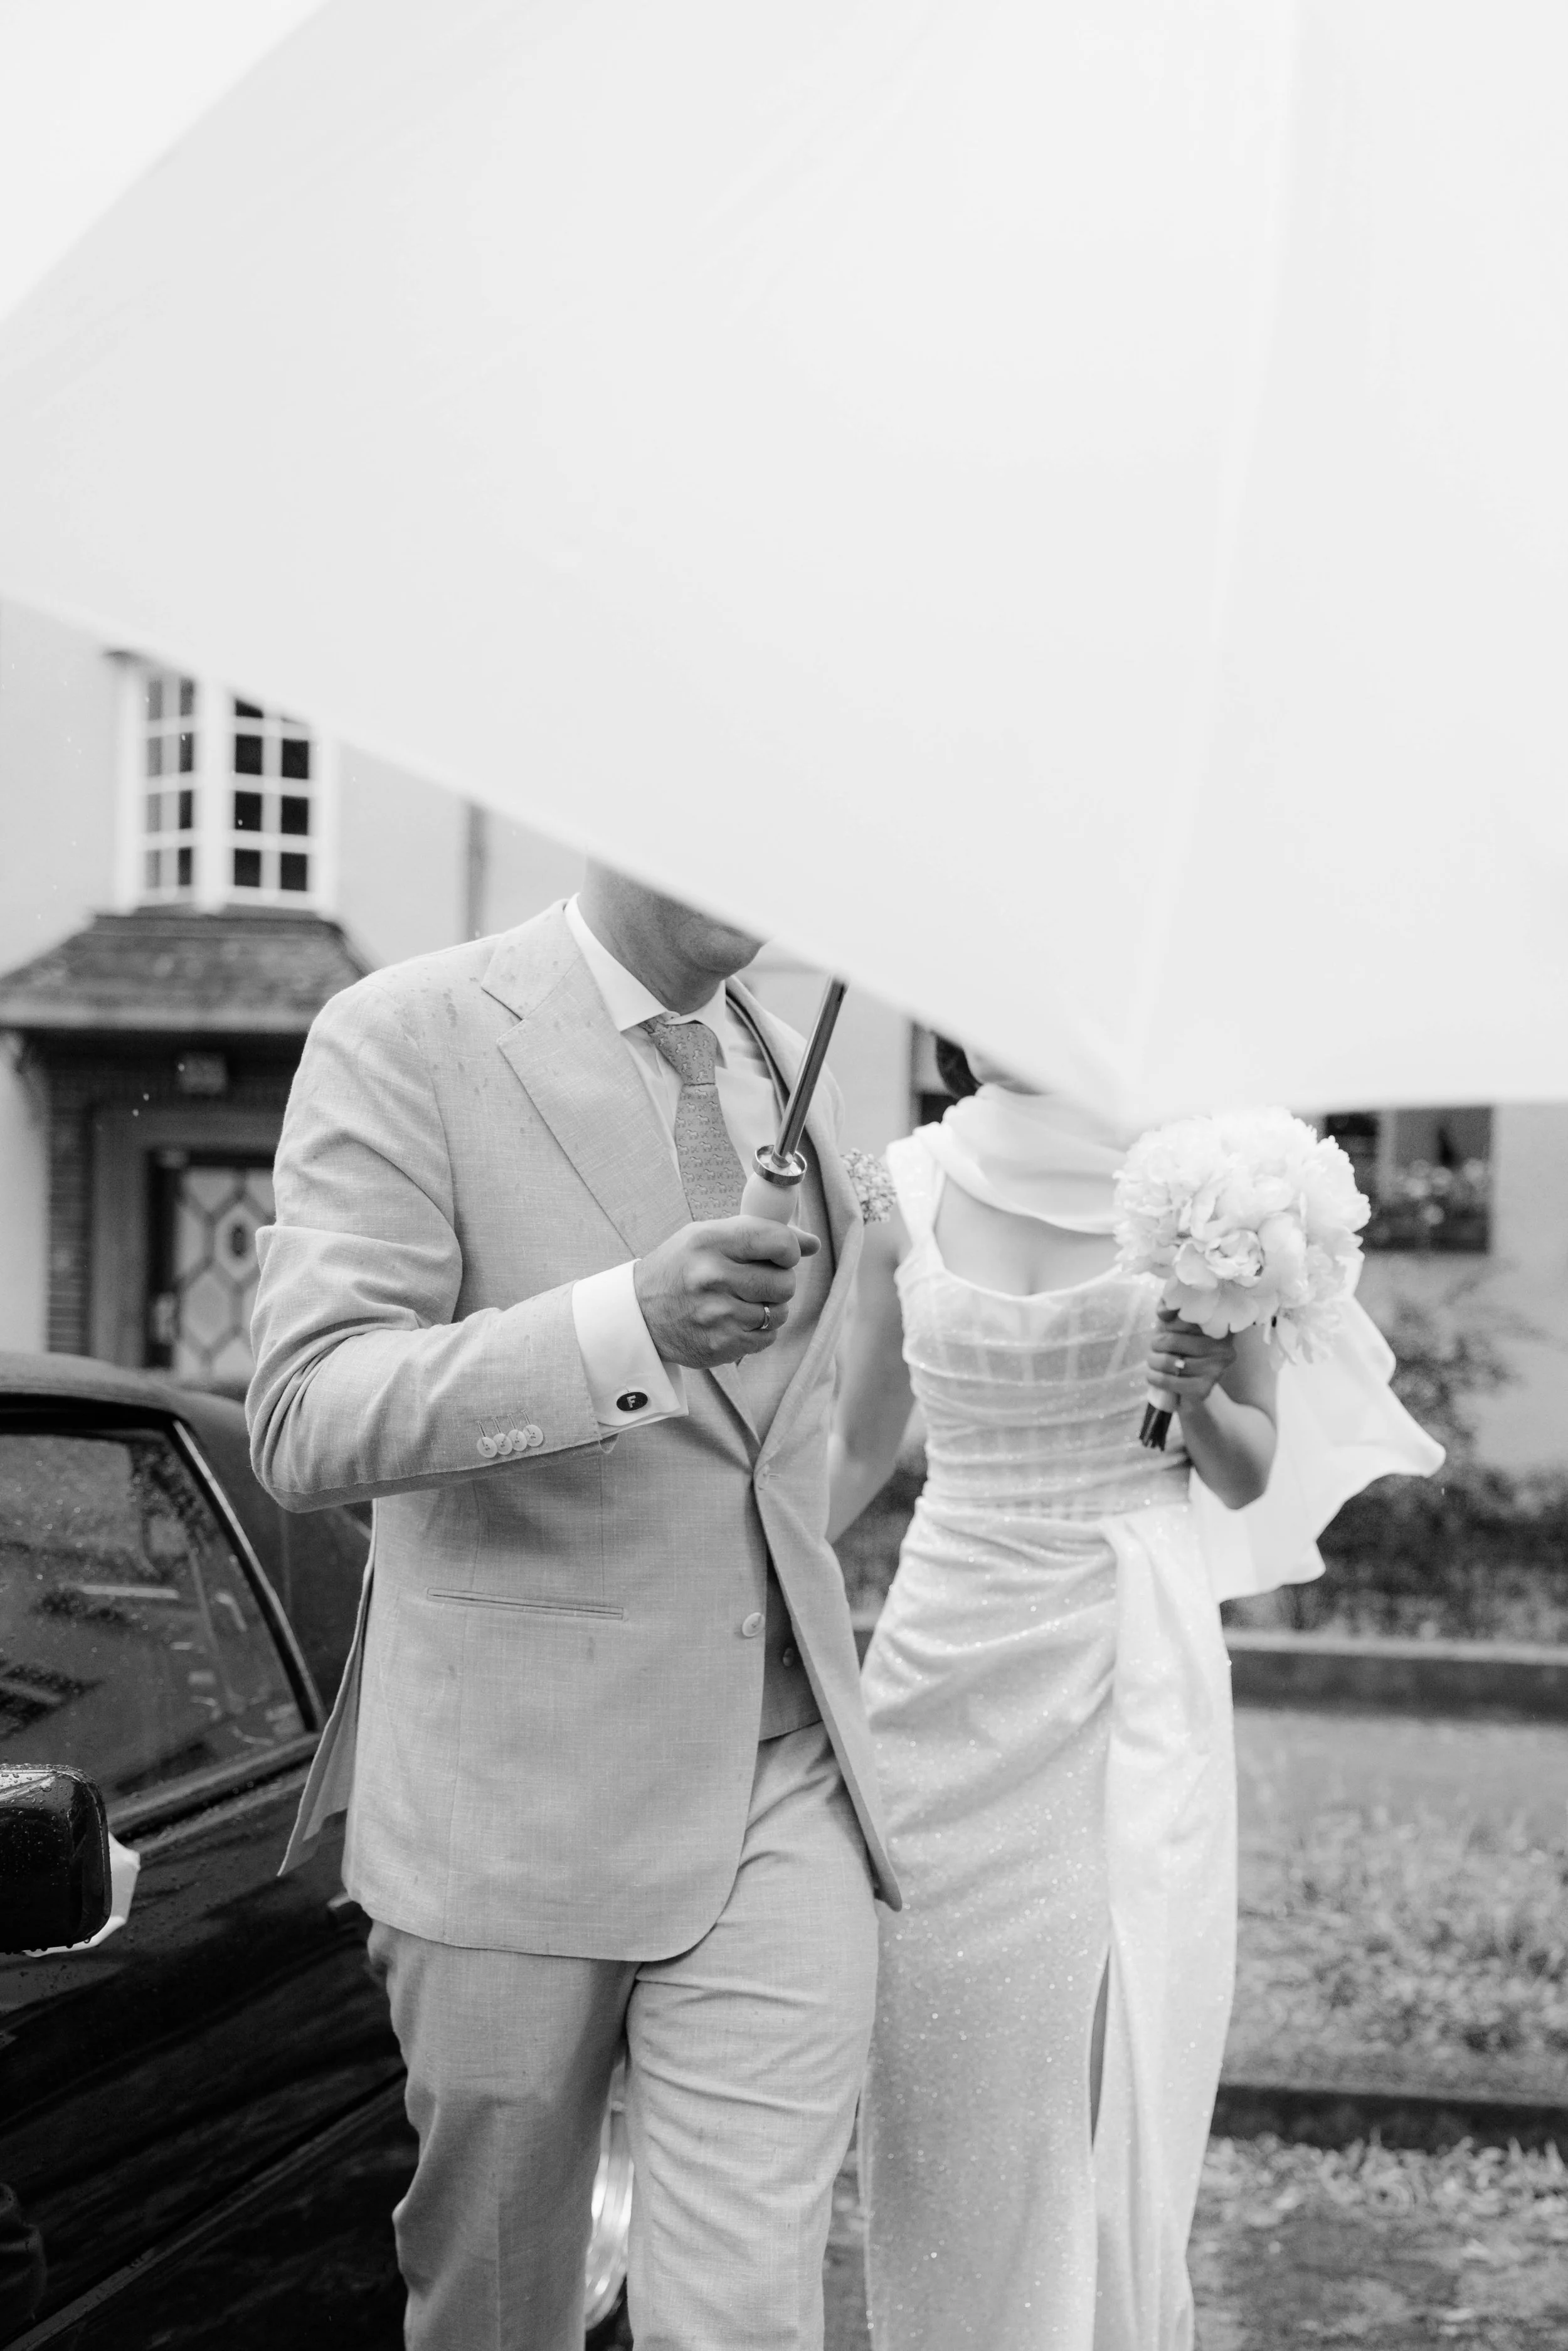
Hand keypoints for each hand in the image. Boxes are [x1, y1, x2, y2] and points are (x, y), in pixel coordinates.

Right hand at [634, 1216, 822, 1369]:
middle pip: (785, 1282)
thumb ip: (758, 1235)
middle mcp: (712, 1277)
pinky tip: (736, 1321)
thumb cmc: (678, 1270)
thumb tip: (812, 1244)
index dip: (790, 1248)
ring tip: (744, 1302)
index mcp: (709, 1242)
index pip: (777, 1241)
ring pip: (779, 1312)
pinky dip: (759, 1331)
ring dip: (770, 1308)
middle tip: (759, 1281)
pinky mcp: (722, 1345)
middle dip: (780, 1281)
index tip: (782, 1255)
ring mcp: (717, 1314)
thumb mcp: (706, 1237)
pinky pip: (767, 1337)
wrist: (638, 1316)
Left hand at [1146, 1308, 1235, 1408]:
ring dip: (1154, 1362)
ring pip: (1173, 1363)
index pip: (1187, 1319)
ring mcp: (1216, 1370)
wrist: (1188, 1380)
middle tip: (1153, 1345)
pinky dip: (1157, 1379)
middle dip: (1157, 1344)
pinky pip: (1174, 1383)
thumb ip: (1169, 1306)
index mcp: (1220, 1326)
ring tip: (1152, 1360)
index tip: (1163, 1326)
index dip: (1169, 1323)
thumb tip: (1164, 1313)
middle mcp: (1224, 1348)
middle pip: (1175, 1341)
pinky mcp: (1205, 1388)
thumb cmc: (1182, 1342)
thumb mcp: (1176, 1319)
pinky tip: (1152, 1375)